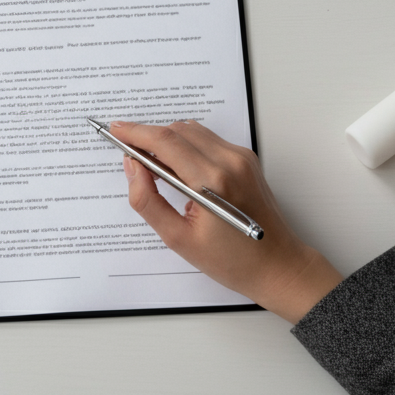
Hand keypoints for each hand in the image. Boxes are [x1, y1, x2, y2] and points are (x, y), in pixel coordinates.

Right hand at [113, 119, 341, 324]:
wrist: (278, 265)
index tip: (116, 129)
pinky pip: (208, 139)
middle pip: (177, 131)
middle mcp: (229, 161)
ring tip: (149, 158)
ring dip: (167, 137)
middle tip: (126, 147)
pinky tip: (176, 164)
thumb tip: (132, 167)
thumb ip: (148, 201)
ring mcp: (240, 157)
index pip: (166, 142)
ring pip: (192, 130)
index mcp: (212, 182)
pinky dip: (186, 143)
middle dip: (148, 134)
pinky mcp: (246, 158)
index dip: (136, 132)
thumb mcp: (179, 239)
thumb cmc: (231, 260)